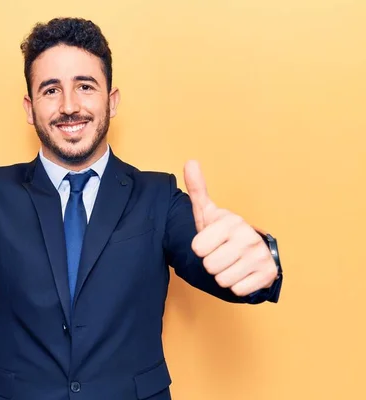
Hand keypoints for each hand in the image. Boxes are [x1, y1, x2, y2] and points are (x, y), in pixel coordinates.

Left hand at [183, 160, 277, 295]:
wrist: (252, 253)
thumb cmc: (223, 234)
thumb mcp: (208, 213)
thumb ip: (198, 189)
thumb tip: (190, 161)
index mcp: (231, 221)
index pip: (197, 248)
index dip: (200, 249)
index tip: (211, 242)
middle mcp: (248, 236)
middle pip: (209, 266)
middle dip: (212, 264)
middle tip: (221, 254)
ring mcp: (260, 256)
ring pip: (222, 279)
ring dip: (224, 275)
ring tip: (232, 263)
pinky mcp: (268, 275)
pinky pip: (238, 290)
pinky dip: (238, 286)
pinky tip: (243, 273)